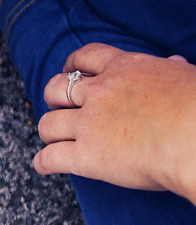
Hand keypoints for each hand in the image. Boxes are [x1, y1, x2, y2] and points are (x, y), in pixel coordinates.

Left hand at [37, 43, 195, 201]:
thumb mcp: (186, 76)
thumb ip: (171, 70)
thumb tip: (173, 62)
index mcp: (126, 68)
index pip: (86, 57)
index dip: (72, 65)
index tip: (69, 71)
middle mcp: (101, 93)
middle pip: (55, 88)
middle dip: (53, 98)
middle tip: (60, 108)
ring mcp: (89, 124)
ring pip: (47, 123)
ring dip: (48, 132)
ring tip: (54, 140)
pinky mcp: (86, 156)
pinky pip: (50, 158)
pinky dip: (42, 163)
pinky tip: (44, 167)